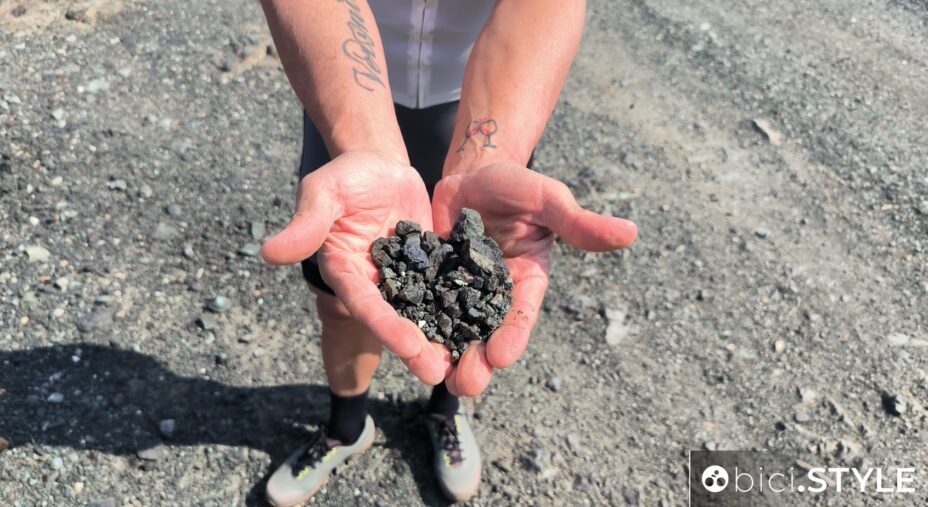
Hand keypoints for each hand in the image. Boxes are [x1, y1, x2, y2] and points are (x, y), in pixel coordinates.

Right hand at [262, 151, 450, 384]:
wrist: (380, 164)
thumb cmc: (346, 175)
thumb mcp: (324, 192)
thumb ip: (306, 224)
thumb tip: (269, 254)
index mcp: (345, 270)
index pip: (365, 303)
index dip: (386, 326)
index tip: (411, 347)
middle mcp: (373, 282)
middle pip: (395, 319)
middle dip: (415, 348)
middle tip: (439, 374)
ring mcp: (403, 278)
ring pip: (422, 313)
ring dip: (440, 339)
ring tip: (462, 367)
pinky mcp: (428, 268)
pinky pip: (445, 291)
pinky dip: (460, 310)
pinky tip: (482, 330)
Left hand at [431, 162, 637, 395]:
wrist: (473, 175)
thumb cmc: (517, 186)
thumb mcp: (548, 200)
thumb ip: (581, 222)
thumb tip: (631, 232)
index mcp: (525, 281)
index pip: (521, 314)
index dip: (513, 335)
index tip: (501, 356)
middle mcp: (494, 294)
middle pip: (487, 333)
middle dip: (478, 361)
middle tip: (466, 385)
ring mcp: (461, 290)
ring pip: (454, 328)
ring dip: (447, 354)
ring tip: (436, 378)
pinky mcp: (433, 282)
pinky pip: (423, 305)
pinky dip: (417, 324)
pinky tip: (405, 342)